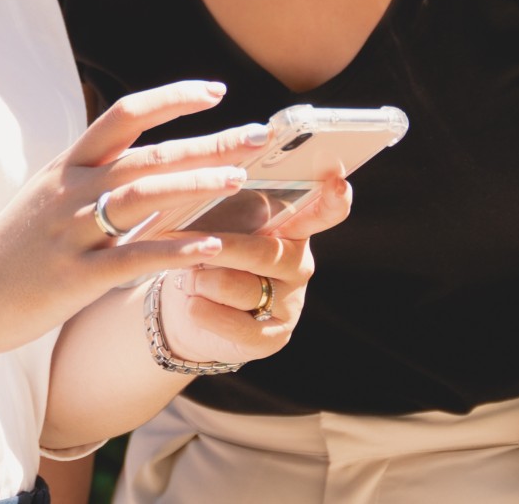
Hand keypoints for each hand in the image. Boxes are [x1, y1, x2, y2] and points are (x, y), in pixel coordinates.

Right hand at [0, 81, 272, 356]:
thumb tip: (152, 158)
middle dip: (207, 141)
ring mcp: (73, 232)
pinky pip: (132, 258)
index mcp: (69, 166)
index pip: (125, 115)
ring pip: (142, 196)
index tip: (216, 91)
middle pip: (147, 153)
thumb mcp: (52, 198)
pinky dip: (174, 250)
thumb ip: (99, 177)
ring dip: (196, 184)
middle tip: (258, 135)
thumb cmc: (15, 251)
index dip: (173, 98)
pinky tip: (211, 247)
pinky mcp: (75, 277)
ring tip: (240, 179)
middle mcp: (72, 190)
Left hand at [156, 171, 352, 365]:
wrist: (189, 309)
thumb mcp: (215, 223)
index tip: (337, 181)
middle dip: (217, 248)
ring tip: (190, 278)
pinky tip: (193, 305)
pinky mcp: (274, 337)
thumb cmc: (206, 253)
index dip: (334, 199)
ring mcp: (290, 303)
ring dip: (201, 281)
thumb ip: (225, 210)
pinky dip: (203, 311)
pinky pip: (236, 325)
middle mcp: (299, 264)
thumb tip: (215, 194)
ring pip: (238, 286)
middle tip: (180, 239)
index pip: (324, 212)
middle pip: (262, 252)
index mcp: (292, 227)